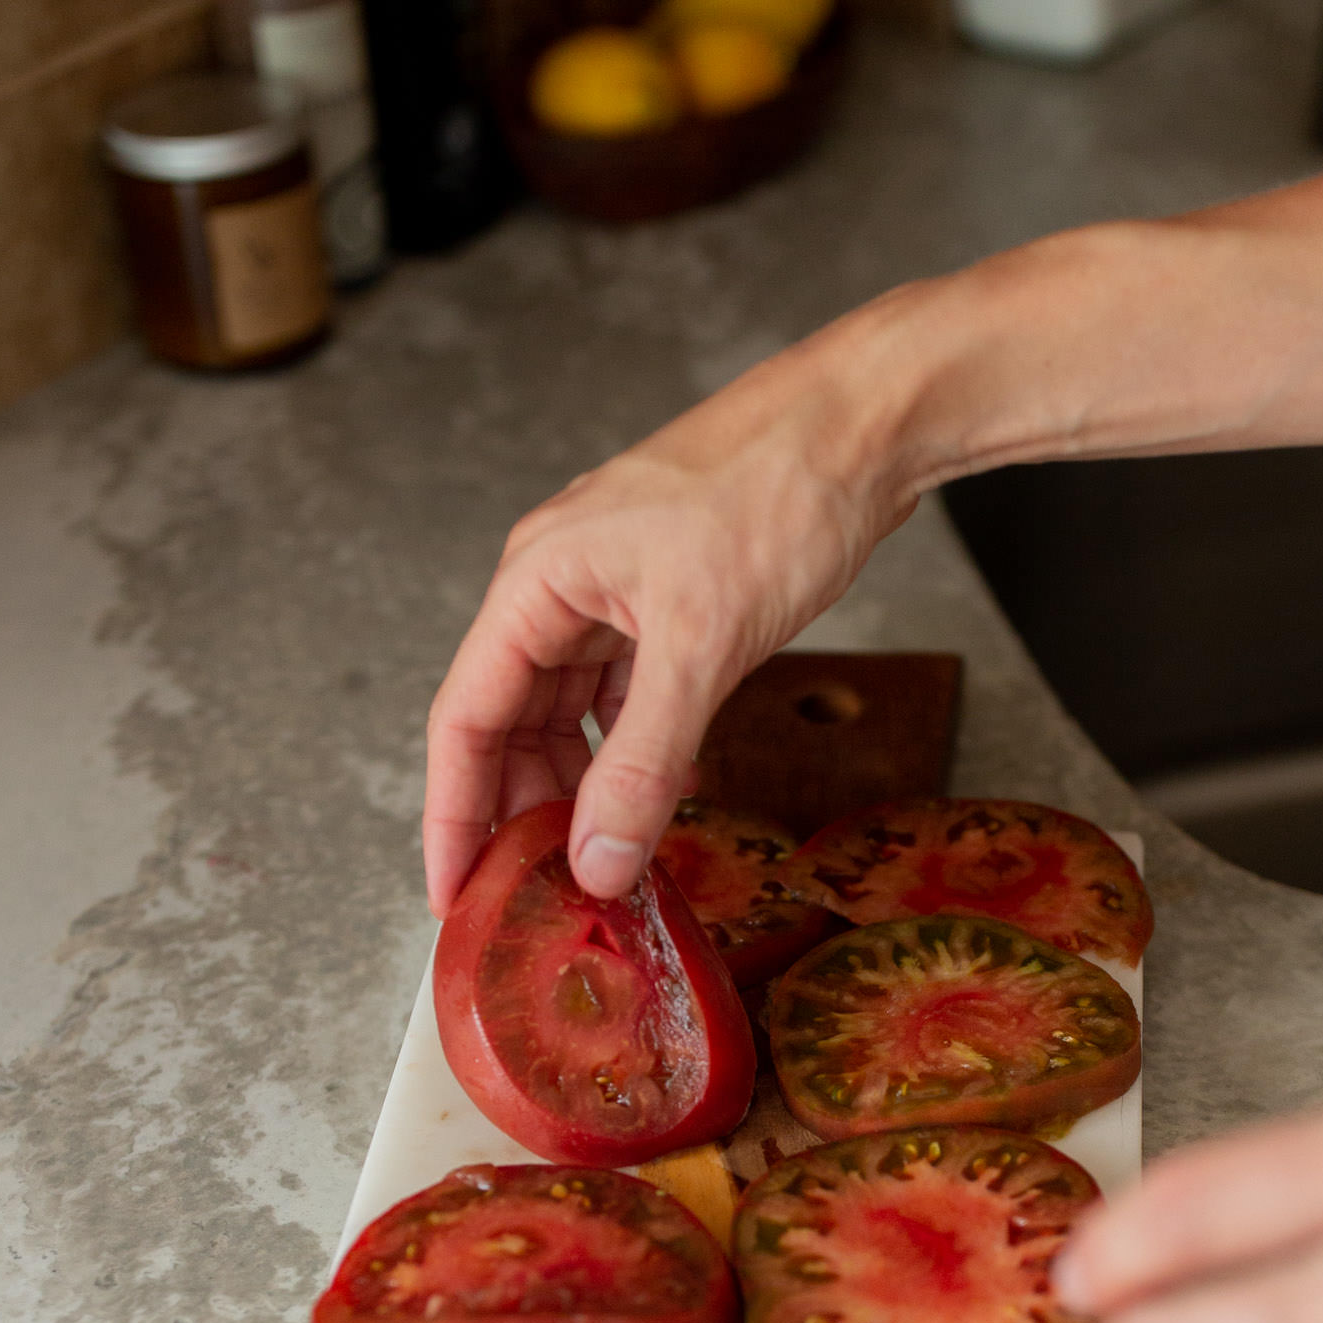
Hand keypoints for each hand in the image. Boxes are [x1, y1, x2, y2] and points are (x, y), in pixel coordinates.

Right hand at [422, 327, 915, 915]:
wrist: (867, 423)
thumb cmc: (776, 491)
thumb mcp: (702, 645)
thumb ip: (642, 761)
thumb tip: (597, 861)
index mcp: (536, 581)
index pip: (465, 719)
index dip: (454, 816)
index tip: (457, 896)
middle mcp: (559, 584)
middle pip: (510, 722)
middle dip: (522, 812)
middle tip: (542, 899)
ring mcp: (613, 590)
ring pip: (569, 712)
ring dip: (580, 788)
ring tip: (598, 863)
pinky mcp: (667, 599)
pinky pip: (625, 693)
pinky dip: (632, 751)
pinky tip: (655, 796)